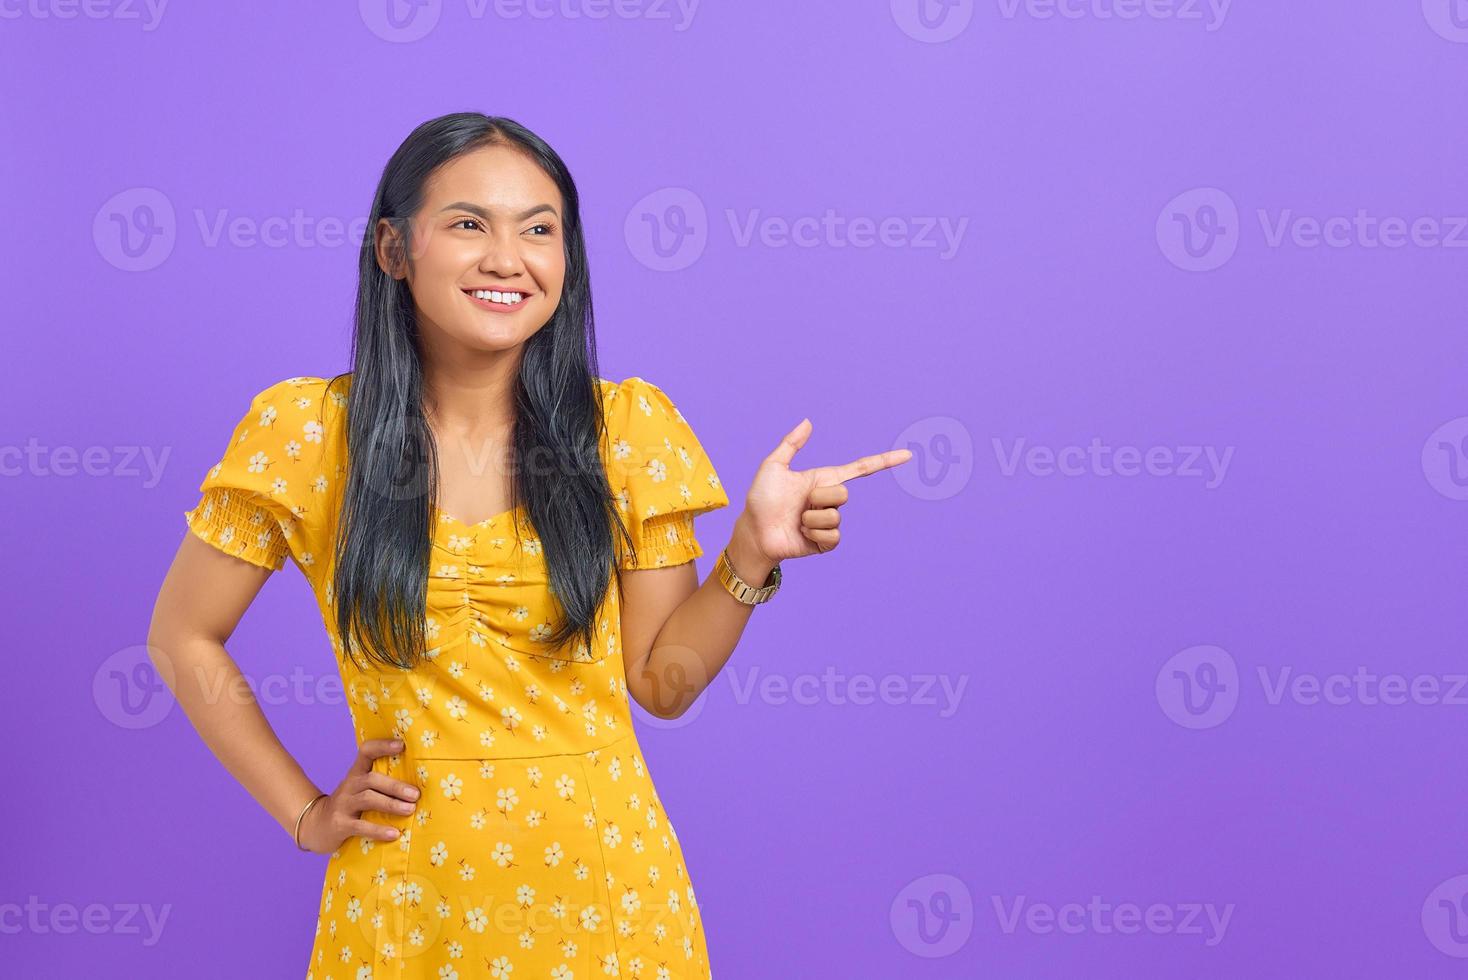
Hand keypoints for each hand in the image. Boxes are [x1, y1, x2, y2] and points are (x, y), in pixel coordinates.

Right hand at [295, 738, 420, 853]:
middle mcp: (350, 785)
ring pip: (368, 799)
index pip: (366, 752)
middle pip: (372, 779)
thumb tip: (419, 785)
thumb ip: (382, 784)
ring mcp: (343, 804)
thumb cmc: (349, 805)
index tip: (401, 745)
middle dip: (395, 786)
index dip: (382, 746)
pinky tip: (394, 834)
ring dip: (391, 804)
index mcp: (356, 773)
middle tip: (415, 794)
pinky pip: (360, 826)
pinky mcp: (340, 824)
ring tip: (410, 810)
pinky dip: (378, 830)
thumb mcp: (361, 790)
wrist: (316, 825)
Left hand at [737, 417, 912, 563]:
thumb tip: (808, 422)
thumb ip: (791, 444)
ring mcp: (829, 521)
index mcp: (823, 480)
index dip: (884, 462)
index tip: (907, 455)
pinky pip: (833, 535)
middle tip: (799, 503)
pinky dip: (814, 533)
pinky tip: (801, 533)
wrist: (754, 532)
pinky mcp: (826, 542)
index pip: (860, 469)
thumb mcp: (773, 466)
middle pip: (843, 494)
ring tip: (796, 520)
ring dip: (811, 518)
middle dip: (818, 497)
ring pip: (835, 516)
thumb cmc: (761, 499)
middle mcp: (829, 500)